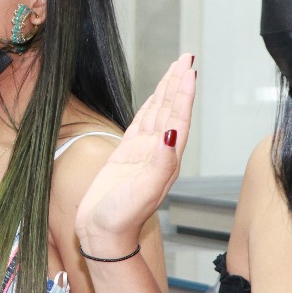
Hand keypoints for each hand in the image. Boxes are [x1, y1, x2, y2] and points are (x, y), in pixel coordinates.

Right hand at [75, 54, 195, 258]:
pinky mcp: (125, 156)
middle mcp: (158, 153)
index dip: (183, 94)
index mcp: (166, 159)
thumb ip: (160, 163)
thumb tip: (172, 134)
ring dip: (166, 91)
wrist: (103, 235)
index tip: (188, 70)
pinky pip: (139, 125)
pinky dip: (148, 108)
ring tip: (174, 70)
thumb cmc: (122, 217)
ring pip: (156, 114)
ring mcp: (142, 153)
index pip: (178, 118)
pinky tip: (152, 98)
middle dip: (177, 84)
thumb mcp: (144, 190)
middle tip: (185, 58)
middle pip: (170, 110)